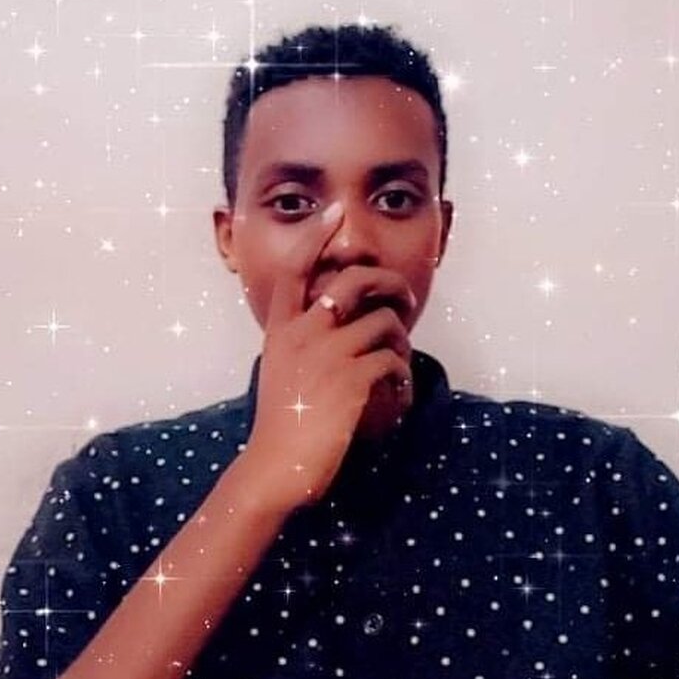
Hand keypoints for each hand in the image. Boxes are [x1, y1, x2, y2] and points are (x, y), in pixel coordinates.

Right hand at [242, 202, 416, 513]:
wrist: (276, 467)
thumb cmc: (282, 423)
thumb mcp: (279, 371)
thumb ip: (301, 341)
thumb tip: (340, 321)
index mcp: (282, 330)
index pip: (297, 268)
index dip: (316, 234)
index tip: (335, 211)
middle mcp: (303, 334)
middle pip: (353, 282)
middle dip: (387, 283)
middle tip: (403, 298)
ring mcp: (327, 355)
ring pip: (384, 323)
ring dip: (400, 341)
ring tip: (397, 365)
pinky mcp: (351, 380)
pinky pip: (393, 359)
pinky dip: (402, 375)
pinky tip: (396, 392)